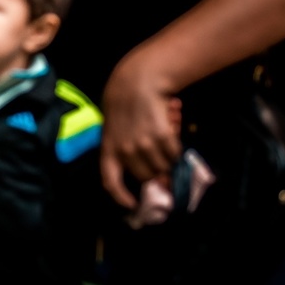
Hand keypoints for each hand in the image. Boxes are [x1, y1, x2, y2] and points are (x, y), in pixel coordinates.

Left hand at [99, 56, 182, 209]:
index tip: (132, 204)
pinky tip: (170, 127)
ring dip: (167, 156)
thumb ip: (127, 152)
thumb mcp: (116, 129)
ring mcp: (143, 144)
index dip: (121, 196)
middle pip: (145, 176)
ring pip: (163, 166)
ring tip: (162, 135)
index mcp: (109, 148)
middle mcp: (124, 150)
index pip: (110, 181)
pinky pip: (175, 153)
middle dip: (154, 170)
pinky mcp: (161, 136)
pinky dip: (176, 146)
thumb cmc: (125, 105)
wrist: (136, 81)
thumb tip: (154, 178)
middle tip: (158, 153)